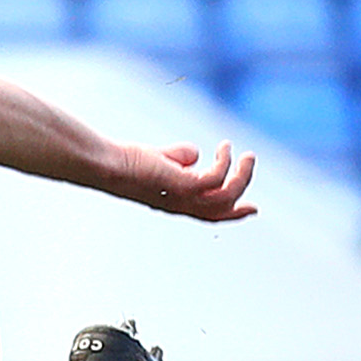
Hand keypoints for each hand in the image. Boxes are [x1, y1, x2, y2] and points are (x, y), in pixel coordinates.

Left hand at [113, 140, 256, 221]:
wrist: (108, 166)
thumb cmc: (127, 162)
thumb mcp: (160, 159)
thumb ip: (178, 157)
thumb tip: (195, 154)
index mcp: (177, 202)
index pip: (209, 214)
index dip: (232, 212)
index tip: (251, 208)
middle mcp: (182, 205)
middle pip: (222, 209)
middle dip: (242, 191)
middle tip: (250, 162)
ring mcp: (183, 197)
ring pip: (226, 196)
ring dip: (242, 176)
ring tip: (247, 154)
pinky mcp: (183, 185)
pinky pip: (217, 177)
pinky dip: (225, 162)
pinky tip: (222, 147)